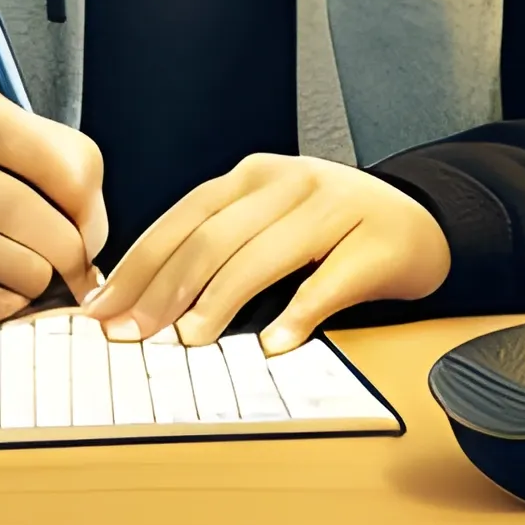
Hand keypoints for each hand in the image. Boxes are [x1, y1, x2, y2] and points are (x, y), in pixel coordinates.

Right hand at [0, 80, 105, 320]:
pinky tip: (3, 295)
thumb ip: (56, 171)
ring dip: (37, 281)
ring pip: (1, 257)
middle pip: (23, 207)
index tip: (89, 227)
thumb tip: (90, 234)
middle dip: (66, 251)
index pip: (52, 151)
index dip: (85, 200)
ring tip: (39, 281)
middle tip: (77, 271)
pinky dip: (3, 302)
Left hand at [82, 154, 448, 354]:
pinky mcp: (377, 242)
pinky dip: (297, 315)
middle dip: (163, 291)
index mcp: (254, 177)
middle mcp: (289, 182)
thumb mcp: (271, 220)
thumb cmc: (334, 229)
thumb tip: (142, 300)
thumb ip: (218, 245)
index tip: (103, 309)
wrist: (422, 219)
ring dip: (218, 302)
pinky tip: (273, 346)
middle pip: (213, 238)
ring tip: (188, 341)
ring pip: (262, 256)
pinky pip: (330, 282)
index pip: (182, 220)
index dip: (138, 266)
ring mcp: (335, 207)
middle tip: (133, 335)